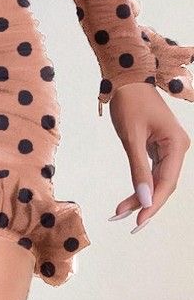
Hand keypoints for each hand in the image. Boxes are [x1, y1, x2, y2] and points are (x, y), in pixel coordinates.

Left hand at [108, 82, 190, 232]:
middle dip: (145, 203)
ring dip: (140, 196)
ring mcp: (169, 147)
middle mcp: (178, 148)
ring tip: (120, 213)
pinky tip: (129, 198)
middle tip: (125, 222)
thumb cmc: (129, 101)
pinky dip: (140, 183)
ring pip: (157, 180)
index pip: (167, 182)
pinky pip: (152, 170)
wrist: (125, 77)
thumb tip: (143, 199)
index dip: (153, 204)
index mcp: (177, 144)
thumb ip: (138, 168)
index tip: (138, 221)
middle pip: (164, 184)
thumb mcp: (131, 136)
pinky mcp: (158, 146)